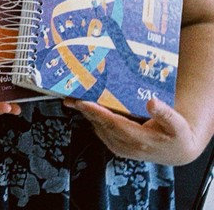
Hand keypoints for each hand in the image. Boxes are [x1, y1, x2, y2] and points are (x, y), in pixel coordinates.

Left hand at [63, 97, 203, 164]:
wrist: (177, 152)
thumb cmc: (177, 136)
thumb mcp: (178, 124)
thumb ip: (166, 113)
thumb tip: (152, 102)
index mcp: (141, 140)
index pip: (114, 124)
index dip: (97, 112)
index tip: (83, 102)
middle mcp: (128, 146)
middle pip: (102, 126)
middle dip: (85, 111)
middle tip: (71, 96)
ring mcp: (121, 148)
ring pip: (98, 129)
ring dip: (86, 115)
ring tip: (73, 100)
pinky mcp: (117, 148)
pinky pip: (100, 132)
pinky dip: (92, 120)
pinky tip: (86, 109)